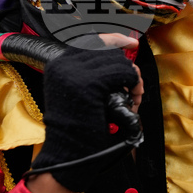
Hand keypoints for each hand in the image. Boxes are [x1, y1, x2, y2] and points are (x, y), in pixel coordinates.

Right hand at [32, 35, 140, 192]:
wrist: (70, 153)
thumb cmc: (79, 127)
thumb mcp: (80, 92)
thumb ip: (92, 71)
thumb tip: (121, 51)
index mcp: (57, 64)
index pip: (91, 39)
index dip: (115, 38)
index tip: (132, 42)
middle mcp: (62, 64)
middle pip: (110, 52)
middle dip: (127, 69)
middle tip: (135, 90)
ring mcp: (73, 73)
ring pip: (118, 62)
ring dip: (133, 79)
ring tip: (133, 98)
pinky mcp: (87, 84)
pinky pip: (122, 74)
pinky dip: (132, 84)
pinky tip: (132, 98)